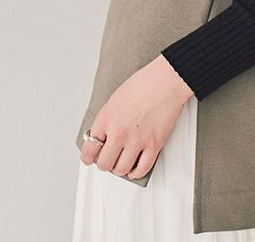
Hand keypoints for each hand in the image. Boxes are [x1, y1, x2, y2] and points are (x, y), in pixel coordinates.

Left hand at [80, 54, 194, 178]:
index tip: (90, 158)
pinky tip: (134, 169)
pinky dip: (136, 172)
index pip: (89, 149)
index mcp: (106, 119)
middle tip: (107, 159)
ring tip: (121, 163)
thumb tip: (102, 135)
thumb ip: (107, 120)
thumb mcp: (115, 99)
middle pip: (104, 164)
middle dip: (104, 163)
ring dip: (119, 169)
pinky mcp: (154, 145)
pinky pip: (141, 169)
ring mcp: (137, 140)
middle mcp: (119, 132)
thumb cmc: (144, 83)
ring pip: (121, 169)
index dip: (88, 157)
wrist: (166, 80)